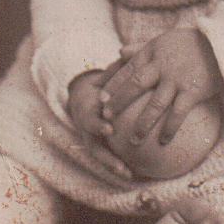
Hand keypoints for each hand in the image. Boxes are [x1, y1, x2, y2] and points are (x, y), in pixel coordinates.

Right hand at [67, 70, 133, 184]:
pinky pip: (109, 160)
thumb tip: (125, 49)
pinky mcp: (100, 147)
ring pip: (100, 157)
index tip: (109, 127)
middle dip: (104, 152)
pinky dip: (119, 167)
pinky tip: (136, 174)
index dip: (98, 124)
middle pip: (92, 144)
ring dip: (112, 166)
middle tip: (119, 165)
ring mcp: (92, 140)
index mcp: (87, 110)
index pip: (90, 119)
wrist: (87, 96)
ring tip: (128, 173)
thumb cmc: (106, 82)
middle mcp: (87, 128)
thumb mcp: (109, 73)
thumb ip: (118, 64)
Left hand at [99, 29, 223, 144]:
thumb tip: (121, 52)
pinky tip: (163, 142)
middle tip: (106, 116)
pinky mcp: (192, 91)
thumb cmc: (194, 43)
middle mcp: (162, 66)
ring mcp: (176, 80)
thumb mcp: (166, 39)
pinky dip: (170, 128)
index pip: (128, 68)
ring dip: (142, 124)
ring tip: (133, 141)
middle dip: (119, 102)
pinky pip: (178, 114)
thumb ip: (143, 47)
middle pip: (135, 86)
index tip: (100, 97)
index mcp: (154, 51)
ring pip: (154, 105)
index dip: (112, 83)